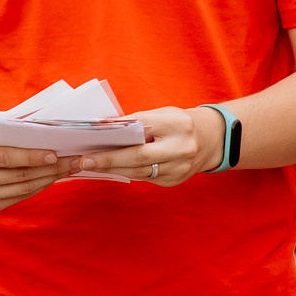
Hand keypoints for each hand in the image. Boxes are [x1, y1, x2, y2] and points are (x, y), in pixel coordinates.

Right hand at [0, 126, 72, 211]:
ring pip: (23, 188)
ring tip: (70, 168)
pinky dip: (38, 187)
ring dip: (50, 179)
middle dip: (51, 168)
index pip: (6, 158)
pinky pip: (19, 196)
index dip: (32, 157)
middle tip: (74, 160)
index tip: (55, 154)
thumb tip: (43, 126)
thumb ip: (6, 130)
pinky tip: (52, 177)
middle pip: (19, 175)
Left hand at [71, 106, 219, 185]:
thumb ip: (138, 121)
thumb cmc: (181, 123)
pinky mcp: (174, 181)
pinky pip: (144, 178)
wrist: (213, 140)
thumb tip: (104, 128)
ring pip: (138, 171)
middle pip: (137, 157)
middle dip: (107, 160)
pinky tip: (108, 170)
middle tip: (82, 162)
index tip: (91, 138)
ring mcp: (179, 168)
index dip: (116, 133)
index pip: (141, 128)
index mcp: (178, 124)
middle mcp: (181, 148)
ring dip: (111, 169)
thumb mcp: (164, 114)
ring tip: (88, 166)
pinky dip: (125, 173)